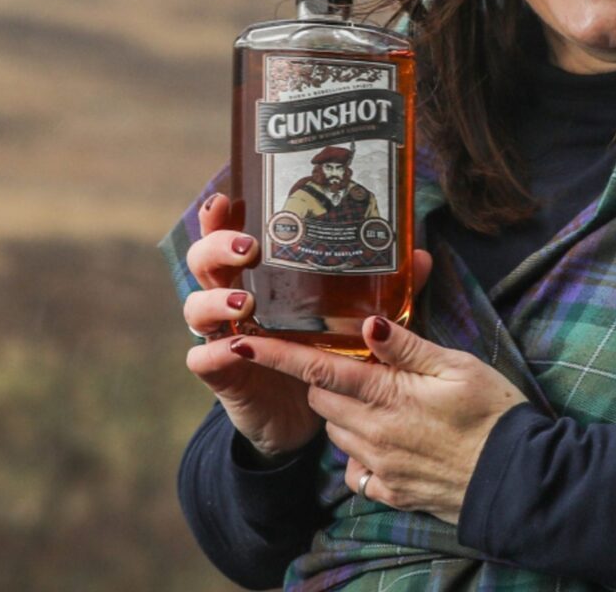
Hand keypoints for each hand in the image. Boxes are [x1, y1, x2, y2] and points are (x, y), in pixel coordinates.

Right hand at [181, 192, 435, 463]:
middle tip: (249, 249)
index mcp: (254, 273)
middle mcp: (229, 296)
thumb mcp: (347, 314)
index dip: (218, 215)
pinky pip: (201, 357)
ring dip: (217, 300)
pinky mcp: (220, 372)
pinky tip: (235, 348)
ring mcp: (220, 334)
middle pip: (202, 260)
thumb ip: (380, 285)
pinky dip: (215, 351)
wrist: (301, 415)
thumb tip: (418, 256)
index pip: (225, 232)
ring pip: (196, 306)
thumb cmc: (319, 349)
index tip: (228, 200)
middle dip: (218, 248)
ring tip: (246, 304)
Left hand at [230, 315, 527, 523]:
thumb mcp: (458, 368)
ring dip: (344, 413)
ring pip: (336, 433)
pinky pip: (355, 470)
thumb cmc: (496, 416)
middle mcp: (374, 435)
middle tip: (357, 363)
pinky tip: (388, 439)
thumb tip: (367, 323)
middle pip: (322, 399)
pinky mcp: (390, 492)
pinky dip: (360, 451)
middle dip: (325, 378)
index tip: (242, 342)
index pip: (318, 369)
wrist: (520, 483)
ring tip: (381, 398)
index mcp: (387, 397)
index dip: (277, 354)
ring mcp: (380, 468)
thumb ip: (407, 347)